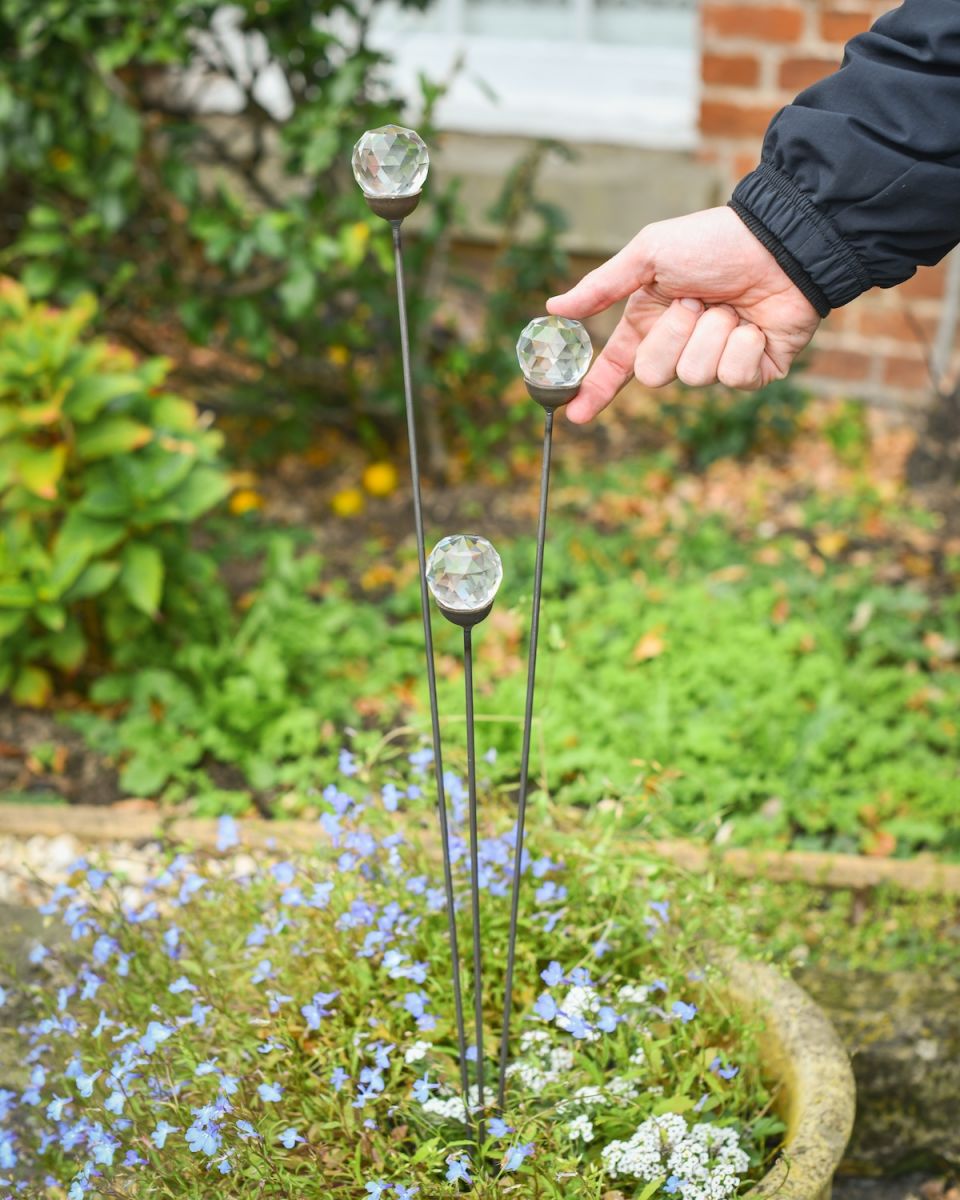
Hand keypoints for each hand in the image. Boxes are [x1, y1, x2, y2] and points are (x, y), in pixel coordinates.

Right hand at [546, 206, 821, 423]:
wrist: (780, 242)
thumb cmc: (714, 242)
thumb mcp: (649, 255)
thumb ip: (602, 286)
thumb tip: (553, 309)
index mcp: (653, 321)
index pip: (617, 366)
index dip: (595, 391)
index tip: (574, 415)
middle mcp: (682, 345)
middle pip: (654, 374)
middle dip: (673, 337)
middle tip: (694, 302)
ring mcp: (718, 361)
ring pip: (695, 376)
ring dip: (713, 334)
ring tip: (731, 306)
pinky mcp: (755, 372)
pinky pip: (733, 378)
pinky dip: (743, 346)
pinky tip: (755, 324)